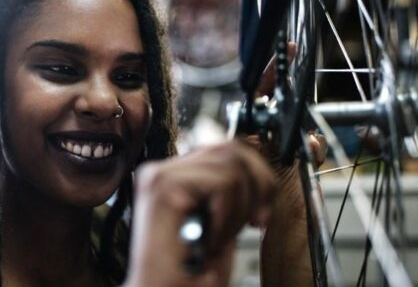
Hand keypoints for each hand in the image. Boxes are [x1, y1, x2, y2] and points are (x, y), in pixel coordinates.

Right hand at [124, 141, 275, 286]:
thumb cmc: (187, 274)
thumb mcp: (217, 221)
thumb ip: (226, 191)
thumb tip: (253, 168)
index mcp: (172, 175)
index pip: (224, 148)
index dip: (256, 175)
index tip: (262, 211)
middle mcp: (161, 170)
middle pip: (230, 148)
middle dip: (257, 185)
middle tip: (254, 222)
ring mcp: (159, 175)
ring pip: (230, 164)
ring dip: (239, 208)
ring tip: (221, 237)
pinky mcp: (163, 186)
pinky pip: (222, 184)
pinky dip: (228, 218)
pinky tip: (211, 240)